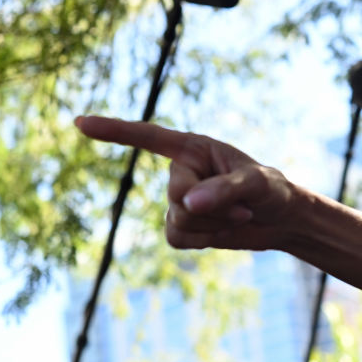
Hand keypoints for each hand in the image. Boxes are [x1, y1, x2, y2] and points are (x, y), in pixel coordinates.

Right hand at [75, 116, 296, 250]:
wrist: (280, 219)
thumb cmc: (271, 190)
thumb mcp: (257, 184)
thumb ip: (224, 189)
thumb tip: (186, 204)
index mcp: (194, 148)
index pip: (148, 137)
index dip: (114, 130)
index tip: (80, 123)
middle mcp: (181, 172)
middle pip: (175, 194)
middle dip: (211, 207)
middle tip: (242, 205)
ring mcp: (178, 201)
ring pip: (178, 220)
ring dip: (213, 225)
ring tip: (239, 215)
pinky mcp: (181, 227)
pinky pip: (178, 239)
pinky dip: (206, 239)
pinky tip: (225, 230)